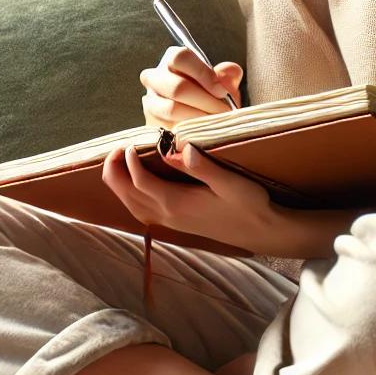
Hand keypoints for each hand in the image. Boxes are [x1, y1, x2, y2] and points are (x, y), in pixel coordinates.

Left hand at [102, 140, 278, 251]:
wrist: (261, 232)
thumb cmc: (249, 204)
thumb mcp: (231, 183)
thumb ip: (203, 167)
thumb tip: (180, 148)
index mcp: (177, 203)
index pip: (140, 181)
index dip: (130, 161)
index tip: (132, 142)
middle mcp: (169, 215)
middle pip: (128, 195)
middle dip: (116, 172)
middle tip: (114, 150)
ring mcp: (171, 222)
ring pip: (132, 205)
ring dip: (119, 186)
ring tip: (118, 164)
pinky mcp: (177, 224)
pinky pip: (141, 212)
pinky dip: (130, 198)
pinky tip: (134, 188)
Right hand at [138, 45, 242, 128]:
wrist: (198, 122)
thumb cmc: (211, 97)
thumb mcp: (223, 84)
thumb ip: (228, 76)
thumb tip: (230, 71)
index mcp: (173, 60)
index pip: (181, 58)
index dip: (202, 73)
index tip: (221, 91)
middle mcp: (155, 77)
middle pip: (176, 86)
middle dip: (205, 101)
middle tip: (224, 111)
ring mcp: (150, 101)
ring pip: (171, 108)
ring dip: (199, 117)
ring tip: (215, 122)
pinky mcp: (151, 124)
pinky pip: (169, 128)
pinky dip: (189, 131)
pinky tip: (203, 132)